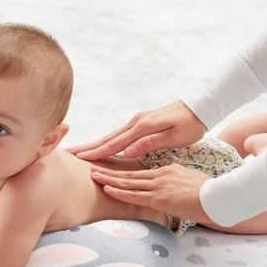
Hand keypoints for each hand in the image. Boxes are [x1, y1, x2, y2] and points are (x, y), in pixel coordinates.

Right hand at [66, 100, 206, 160]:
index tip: (79, 160)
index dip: (96, 153)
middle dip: (87, 147)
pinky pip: (118, 134)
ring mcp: (136, 121)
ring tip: (78, 151)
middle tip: (67, 154)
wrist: (199, 107)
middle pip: (107, 138)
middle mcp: (135, 123)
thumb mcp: (173, 136)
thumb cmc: (190, 124)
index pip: (114, 144)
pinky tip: (100, 146)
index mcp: (141, 127)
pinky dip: (106, 141)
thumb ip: (149, 143)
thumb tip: (127, 152)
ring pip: (111, 136)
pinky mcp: (140, 122)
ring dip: (94, 144)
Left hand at [90, 163, 212, 223]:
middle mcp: (160, 175)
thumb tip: (171, 189)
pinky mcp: (159, 197)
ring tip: (93, 175)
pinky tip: (107, 188)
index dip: (122, 169)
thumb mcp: (189, 181)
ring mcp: (158, 185)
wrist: (217, 197)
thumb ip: (176, 182)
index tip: (109, 167)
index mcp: (167, 170)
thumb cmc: (207, 193)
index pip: (140, 171)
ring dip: (109, 178)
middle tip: (92, 165)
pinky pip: (134, 195)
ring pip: (128, 181)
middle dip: (109, 169)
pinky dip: (119, 191)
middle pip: (129, 172)